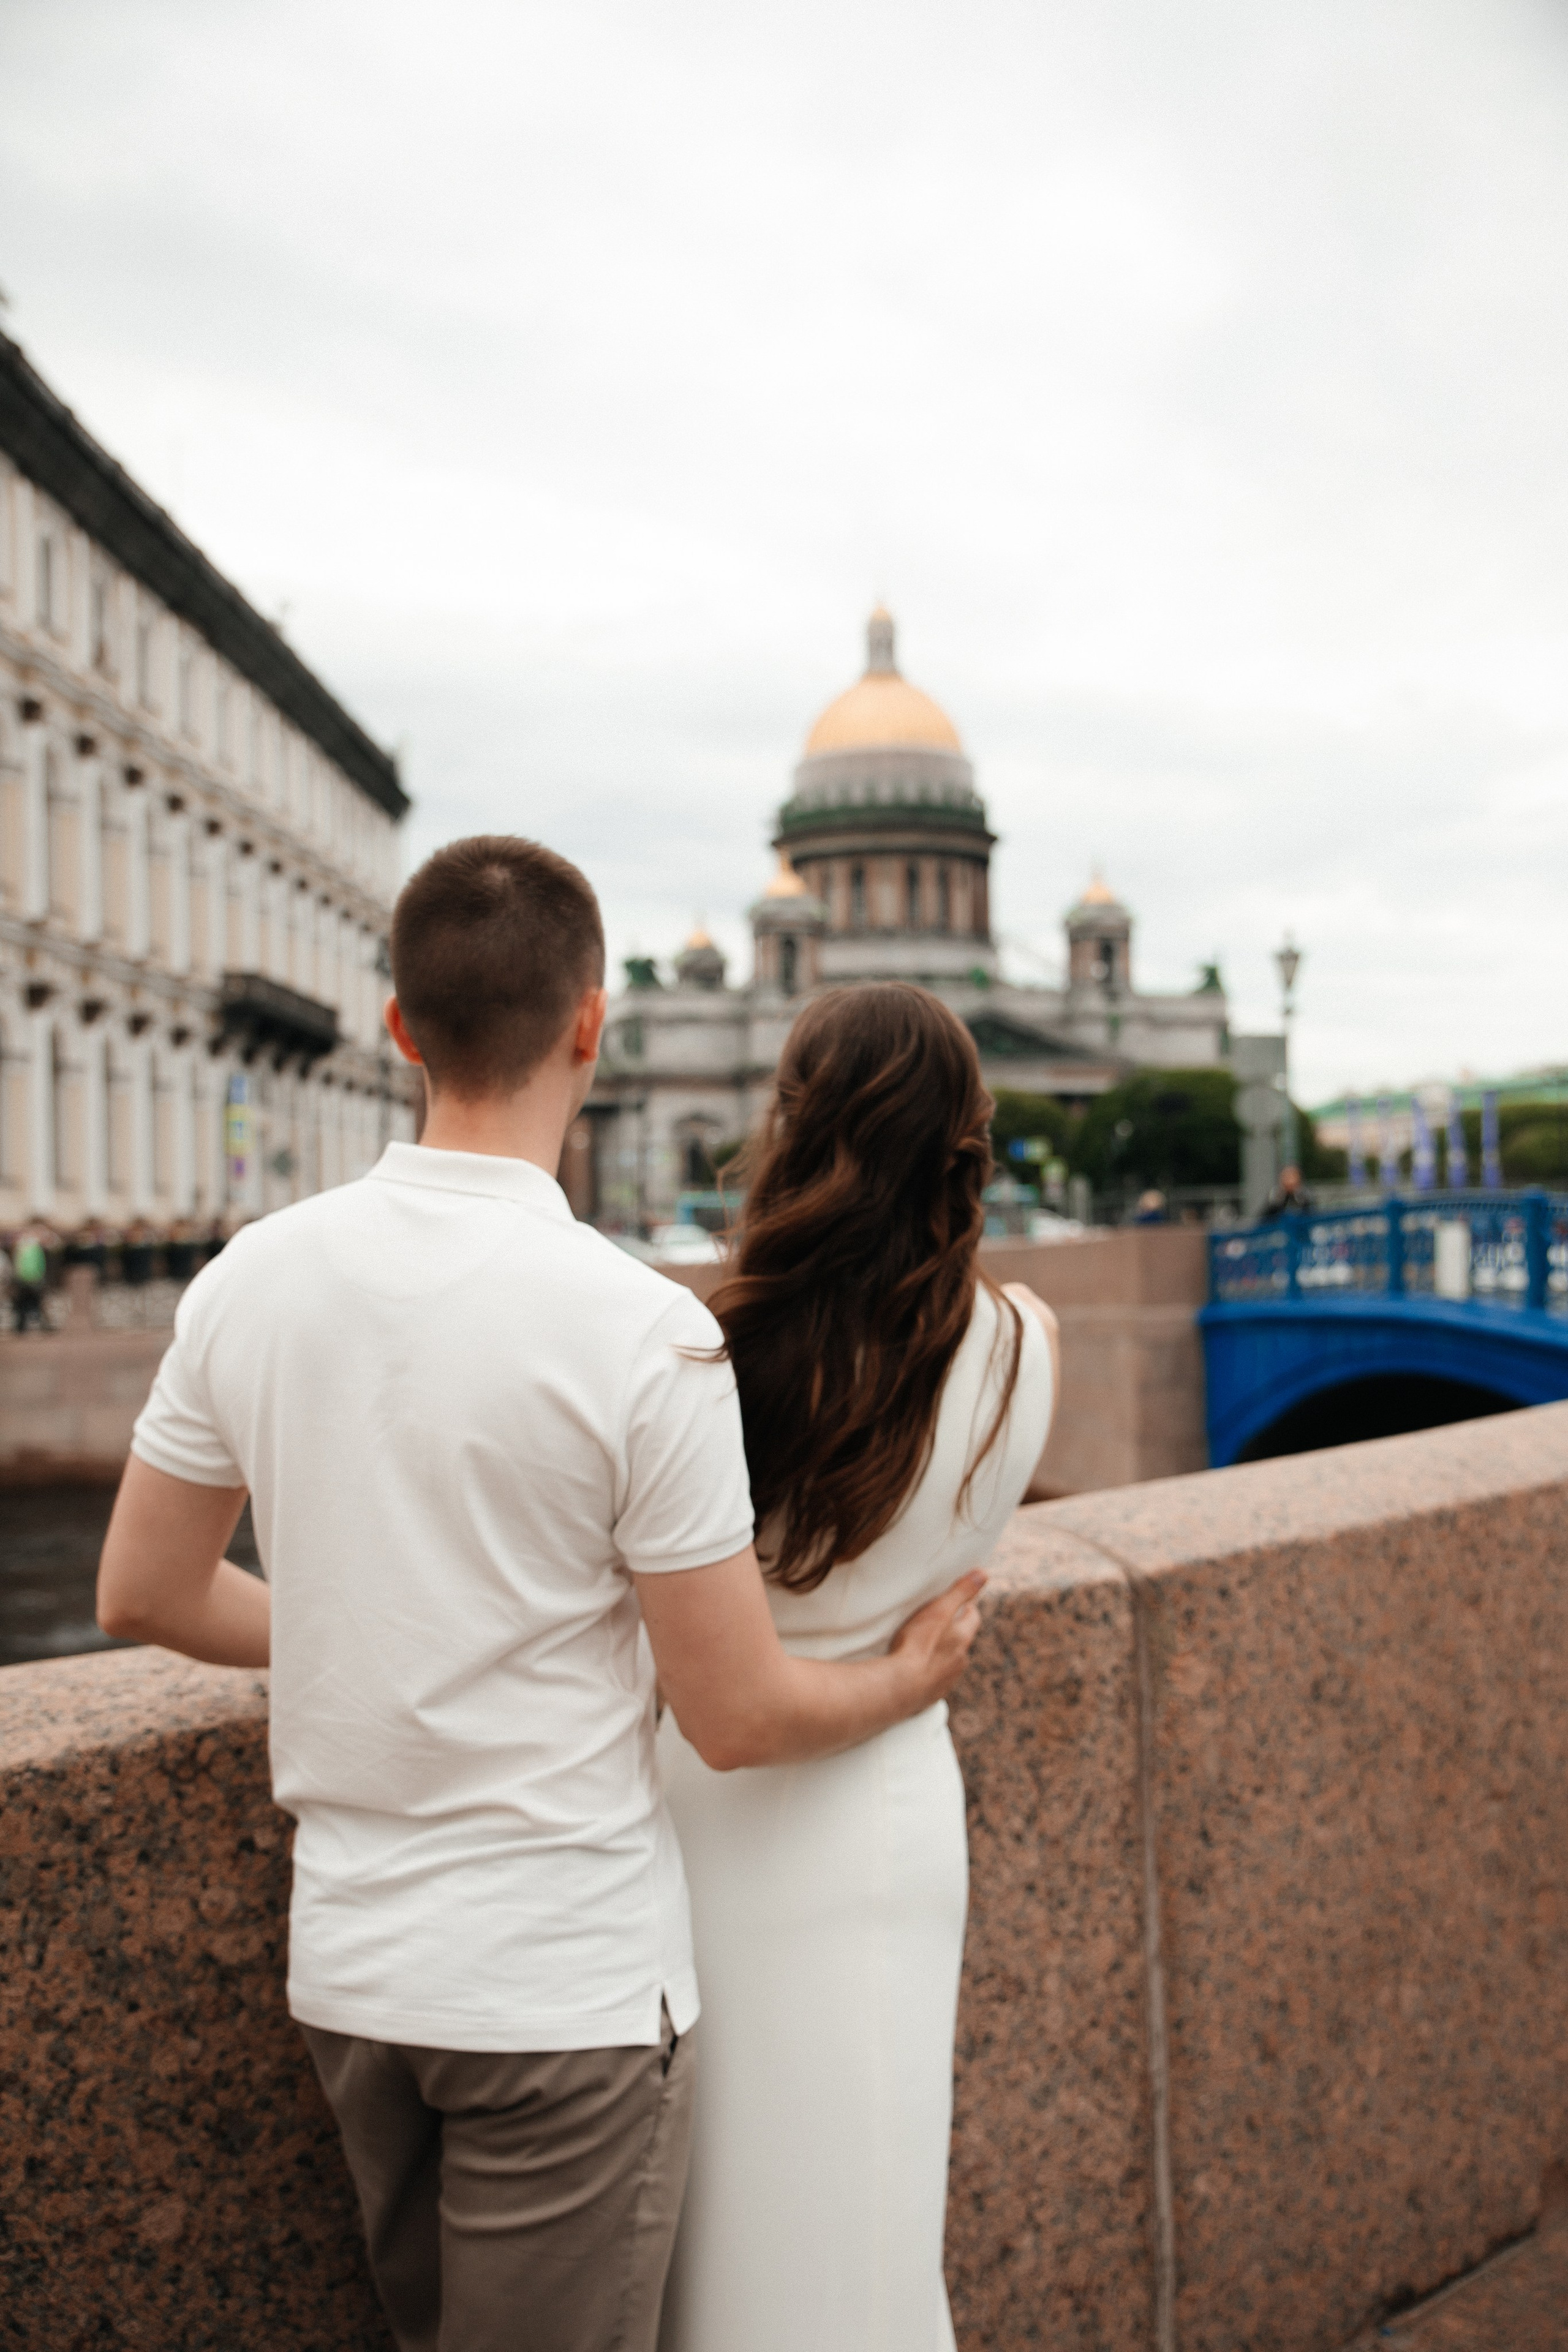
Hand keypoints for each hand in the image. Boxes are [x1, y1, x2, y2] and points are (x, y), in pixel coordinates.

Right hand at [889, 1569, 987, 1708]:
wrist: (899, 1687)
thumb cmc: (917, 1645)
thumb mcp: (939, 1610)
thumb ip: (960, 1591)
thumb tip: (983, 1573)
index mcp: (962, 1638)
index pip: (972, 1617)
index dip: (966, 1607)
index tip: (957, 1602)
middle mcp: (960, 1660)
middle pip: (961, 1639)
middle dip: (952, 1630)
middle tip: (936, 1621)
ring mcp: (946, 1679)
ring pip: (948, 1660)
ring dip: (940, 1652)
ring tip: (922, 1645)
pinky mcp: (931, 1695)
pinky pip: (934, 1679)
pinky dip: (928, 1672)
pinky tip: (914, 1669)